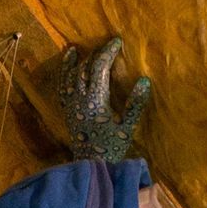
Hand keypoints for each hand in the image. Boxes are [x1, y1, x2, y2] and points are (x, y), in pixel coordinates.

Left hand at [56, 36, 151, 162]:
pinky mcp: (68, 113)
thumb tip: (144, 81)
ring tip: (74, 50)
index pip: (99, 67)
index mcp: (95, 100)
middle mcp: (80, 99)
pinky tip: (66, 72)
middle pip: (85, 68)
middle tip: (106, 46)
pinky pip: (62, 90)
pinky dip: (63, 77)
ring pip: (69, 77)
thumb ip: (135, 105)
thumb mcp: (127, 128)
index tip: (116, 42)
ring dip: (72, 63)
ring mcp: (71, 105)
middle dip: (96, 54)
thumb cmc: (112, 148)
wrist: (91, 166)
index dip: (108, 52)